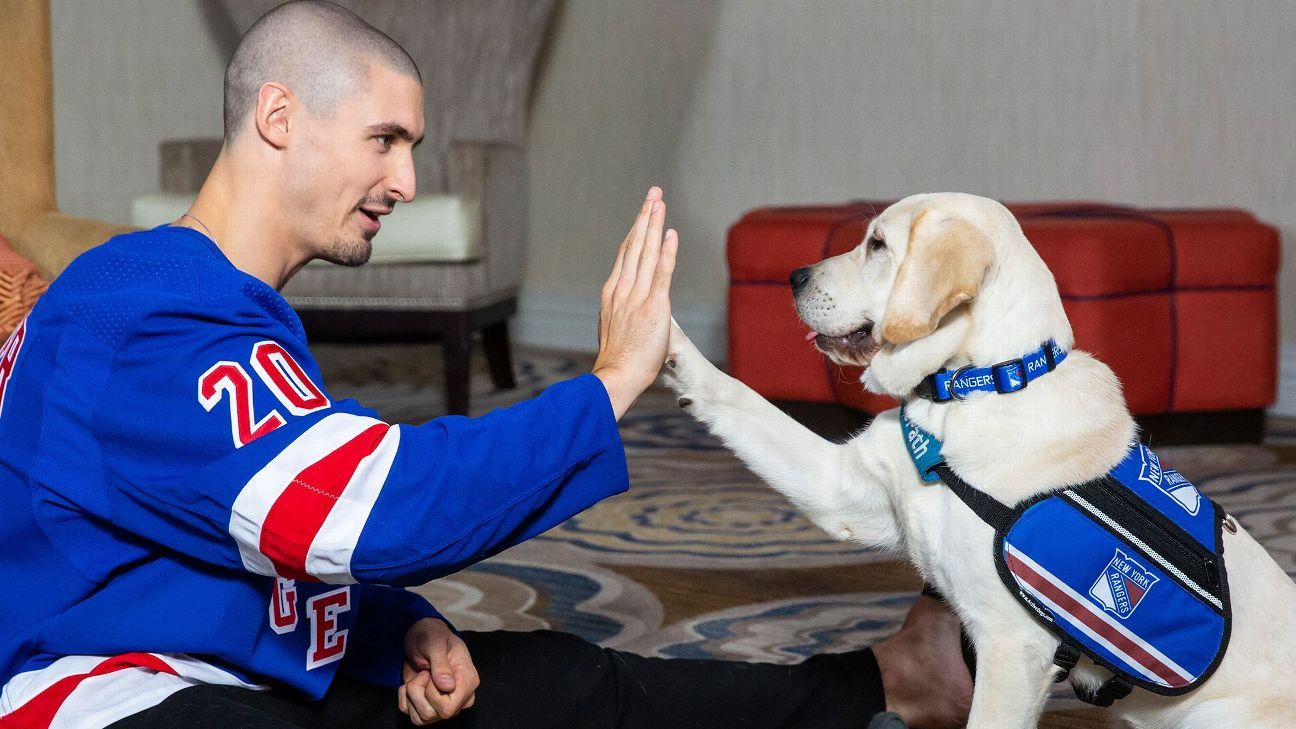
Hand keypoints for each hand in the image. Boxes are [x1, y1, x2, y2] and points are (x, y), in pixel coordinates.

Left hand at [397, 618, 478, 724]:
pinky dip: (405, 699)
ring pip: (422, 718)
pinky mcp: (429, 706)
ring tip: (418, 676)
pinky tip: (413, 682)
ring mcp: (444, 703)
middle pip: (435, 715)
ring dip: (412, 696)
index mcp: (468, 681)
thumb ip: (441, 665)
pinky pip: (413, 716)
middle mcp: (459, 696)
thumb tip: (448, 686)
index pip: (449, 708)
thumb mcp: (435, 643)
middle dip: (419, 693)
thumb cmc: (432, 635)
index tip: (430, 675)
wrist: (419, 637)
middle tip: (423, 673)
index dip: (433, 695)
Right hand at [593, 186, 678, 418]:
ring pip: (646, 252)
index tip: (643, 213)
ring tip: (659, 202)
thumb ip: (624, 311)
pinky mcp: (654, 306)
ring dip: (654, 225)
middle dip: (645, 217)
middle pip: (635, 245)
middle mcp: (622, 288)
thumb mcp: (614, 328)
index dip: (635, 231)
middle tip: (653, 193)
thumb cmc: (618, 360)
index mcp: (612, 292)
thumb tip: (631, 308)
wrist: (616, 375)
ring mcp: (637, 296)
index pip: (625, 254)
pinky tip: (670, 234)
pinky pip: (661, 273)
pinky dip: (666, 252)